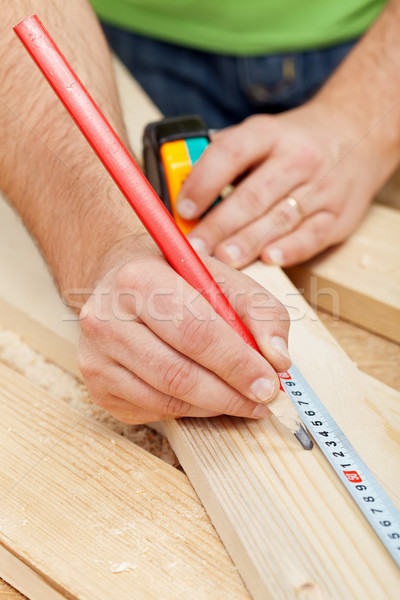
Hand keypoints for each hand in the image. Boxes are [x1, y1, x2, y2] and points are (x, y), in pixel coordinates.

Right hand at [77, 251, 290, 423]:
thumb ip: (260, 311)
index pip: (195, 331)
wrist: (122, 286)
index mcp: (137, 279)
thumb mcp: (222, 278)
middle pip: (178, 373)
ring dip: (215, 406)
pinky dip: (191, 409)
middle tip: (264, 400)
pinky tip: (208, 397)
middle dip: (231, 393)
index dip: (237, 363)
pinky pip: (154, 410)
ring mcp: (95, 357)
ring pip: (167, 398)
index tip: (270, 382)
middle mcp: (104, 318)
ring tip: (244, 400)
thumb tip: (278, 359)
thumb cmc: (176, 281)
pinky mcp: (97, 387)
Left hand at [176, 102, 390, 266]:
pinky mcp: (337, 215)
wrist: (357, 135)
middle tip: (195, 247)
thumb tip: (178, 189)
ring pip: (280, 219)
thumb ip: (223, 158)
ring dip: (248, 243)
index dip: (204, 181)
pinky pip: (312, 236)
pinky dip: (290, 249)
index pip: (231, 153)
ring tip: (222, 260)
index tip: (183, 207)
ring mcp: (321, 188)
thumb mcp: (261, 135)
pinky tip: (268, 259)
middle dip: (220, 225)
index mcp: (269, 134)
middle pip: (254, 196)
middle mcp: (298, 159)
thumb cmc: (294, 143)